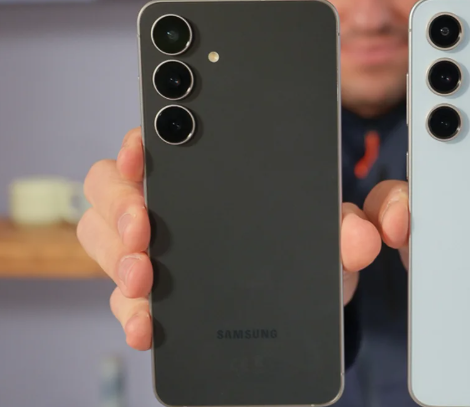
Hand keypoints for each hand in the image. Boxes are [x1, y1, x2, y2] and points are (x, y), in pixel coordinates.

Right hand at [77, 127, 381, 349]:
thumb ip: (352, 229)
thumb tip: (364, 236)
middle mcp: (172, 206)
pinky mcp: (156, 295)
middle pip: (112, 189)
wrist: (312, 297)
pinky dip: (131, 311)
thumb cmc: (316, 247)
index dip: (138, 144)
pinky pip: (125, 298)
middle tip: (144, 228)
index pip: (156, 143)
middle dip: (120, 205)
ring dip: (116, 258)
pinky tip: (146, 325)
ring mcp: (156, 250)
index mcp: (209, 172)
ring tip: (144, 279)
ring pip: (106, 239)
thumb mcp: (337, 232)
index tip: (141, 154)